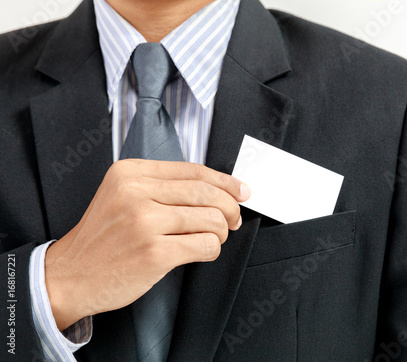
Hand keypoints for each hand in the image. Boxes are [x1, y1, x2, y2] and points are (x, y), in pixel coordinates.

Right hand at [45, 160, 250, 330]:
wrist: (70, 275)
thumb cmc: (103, 238)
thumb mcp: (122, 196)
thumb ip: (162, 187)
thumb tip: (216, 188)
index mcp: (130, 173)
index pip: (193, 171)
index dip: (225, 181)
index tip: (241, 190)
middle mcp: (136, 192)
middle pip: (206, 193)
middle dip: (230, 207)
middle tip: (233, 219)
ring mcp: (144, 222)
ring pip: (211, 219)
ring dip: (220, 232)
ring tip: (211, 237)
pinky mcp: (154, 253)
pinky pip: (205, 245)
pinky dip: (212, 249)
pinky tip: (201, 251)